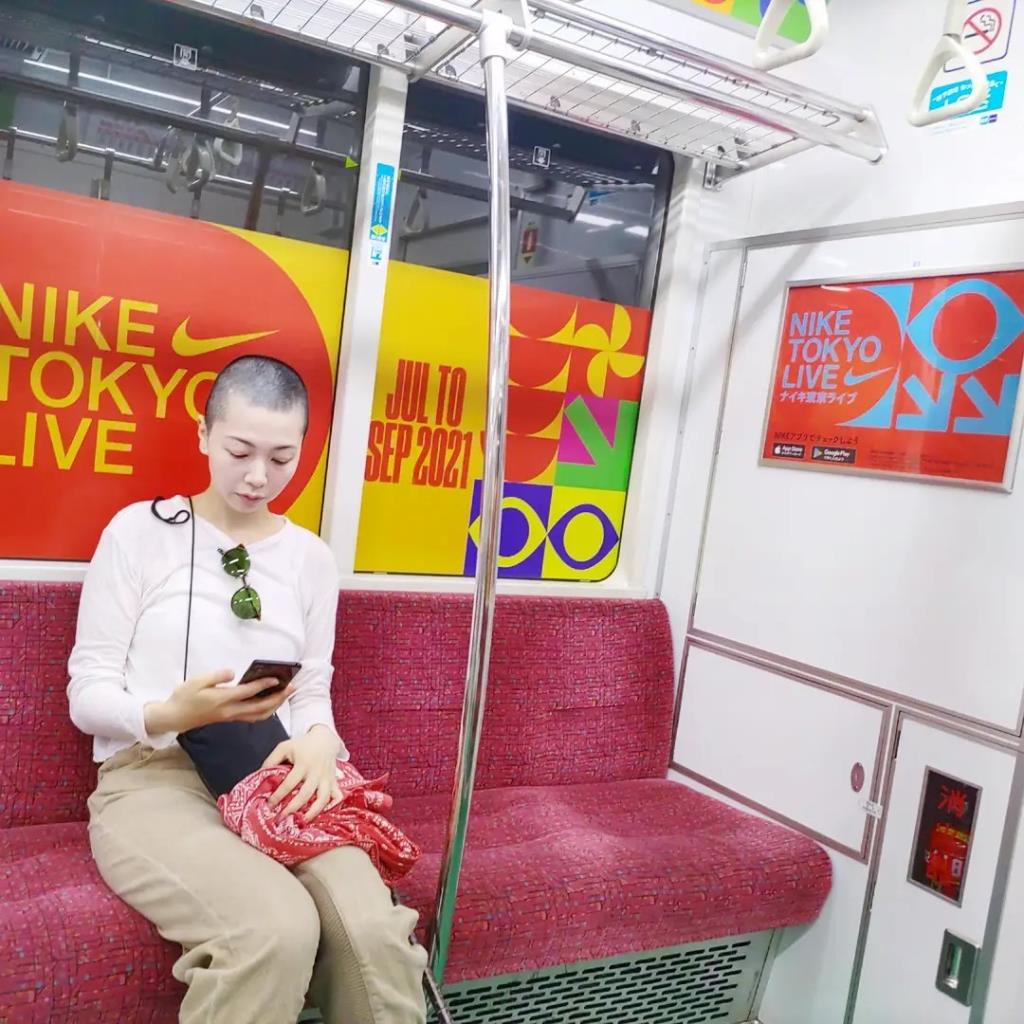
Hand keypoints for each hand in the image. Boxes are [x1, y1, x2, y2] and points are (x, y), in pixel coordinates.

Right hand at [144, 669, 294, 734]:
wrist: (174, 717)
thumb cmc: (184, 697)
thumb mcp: (196, 681)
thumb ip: (216, 677)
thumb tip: (233, 673)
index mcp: (222, 700)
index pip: (248, 692)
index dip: (264, 685)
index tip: (278, 678)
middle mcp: (230, 711)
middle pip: (260, 707)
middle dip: (278, 698)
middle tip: (293, 688)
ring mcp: (231, 717)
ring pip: (259, 715)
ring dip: (275, 705)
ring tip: (287, 694)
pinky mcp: (230, 718)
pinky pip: (253, 717)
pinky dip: (266, 710)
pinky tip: (272, 702)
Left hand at [263, 725, 342, 823]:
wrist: (324, 739)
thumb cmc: (301, 745)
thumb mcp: (284, 747)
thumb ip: (271, 760)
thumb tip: (260, 776)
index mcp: (303, 764)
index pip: (289, 783)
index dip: (278, 796)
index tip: (269, 805)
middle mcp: (316, 772)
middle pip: (305, 794)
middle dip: (292, 808)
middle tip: (281, 819)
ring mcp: (327, 778)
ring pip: (323, 798)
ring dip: (313, 812)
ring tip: (302, 821)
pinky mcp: (334, 781)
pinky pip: (337, 795)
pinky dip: (333, 805)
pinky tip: (324, 812)